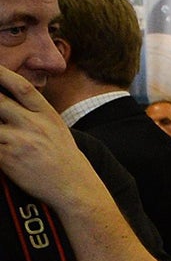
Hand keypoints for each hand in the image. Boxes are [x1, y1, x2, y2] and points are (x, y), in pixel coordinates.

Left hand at [0, 63, 98, 210]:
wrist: (73, 186)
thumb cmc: (63, 159)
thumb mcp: (56, 129)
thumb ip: (35, 114)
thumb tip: (11, 102)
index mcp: (47, 114)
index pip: (22, 86)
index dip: (3, 74)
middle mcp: (33, 124)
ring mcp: (19, 140)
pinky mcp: (7, 158)